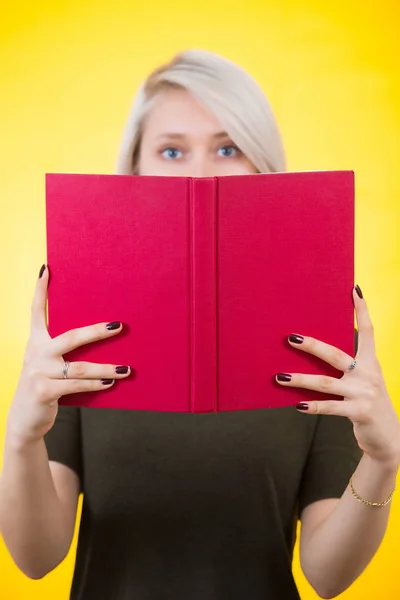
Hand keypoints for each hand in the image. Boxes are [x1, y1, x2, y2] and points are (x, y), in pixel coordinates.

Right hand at [7, 265, 131, 445]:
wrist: (24, 419)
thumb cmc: (44, 387)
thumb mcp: (47, 365)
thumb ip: (63, 352)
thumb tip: (100, 335)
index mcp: (36, 342)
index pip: (36, 311)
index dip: (40, 290)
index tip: (46, 269)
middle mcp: (36, 353)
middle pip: (70, 337)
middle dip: (97, 331)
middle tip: (119, 326)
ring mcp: (38, 373)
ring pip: (79, 367)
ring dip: (106, 368)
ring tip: (126, 369)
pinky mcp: (43, 391)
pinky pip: (76, 385)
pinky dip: (95, 384)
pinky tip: (110, 382)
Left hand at [276, 285, 399, 465]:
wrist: (389, 438)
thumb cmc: (368, 403)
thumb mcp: (364, 381)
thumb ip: (348, 367)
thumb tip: (316, 349)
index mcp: (371, 362)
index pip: (368, 331)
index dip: (362, 310)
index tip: (354, 290)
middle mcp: (369, 374)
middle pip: (336, 355)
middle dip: (312, 345)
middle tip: (290, 338)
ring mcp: (364, 394)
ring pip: (326, 383)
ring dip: (300, 380)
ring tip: (280, 377)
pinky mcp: (359, 412)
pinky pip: (331, 407)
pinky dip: (313, 406)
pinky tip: (298, 405)